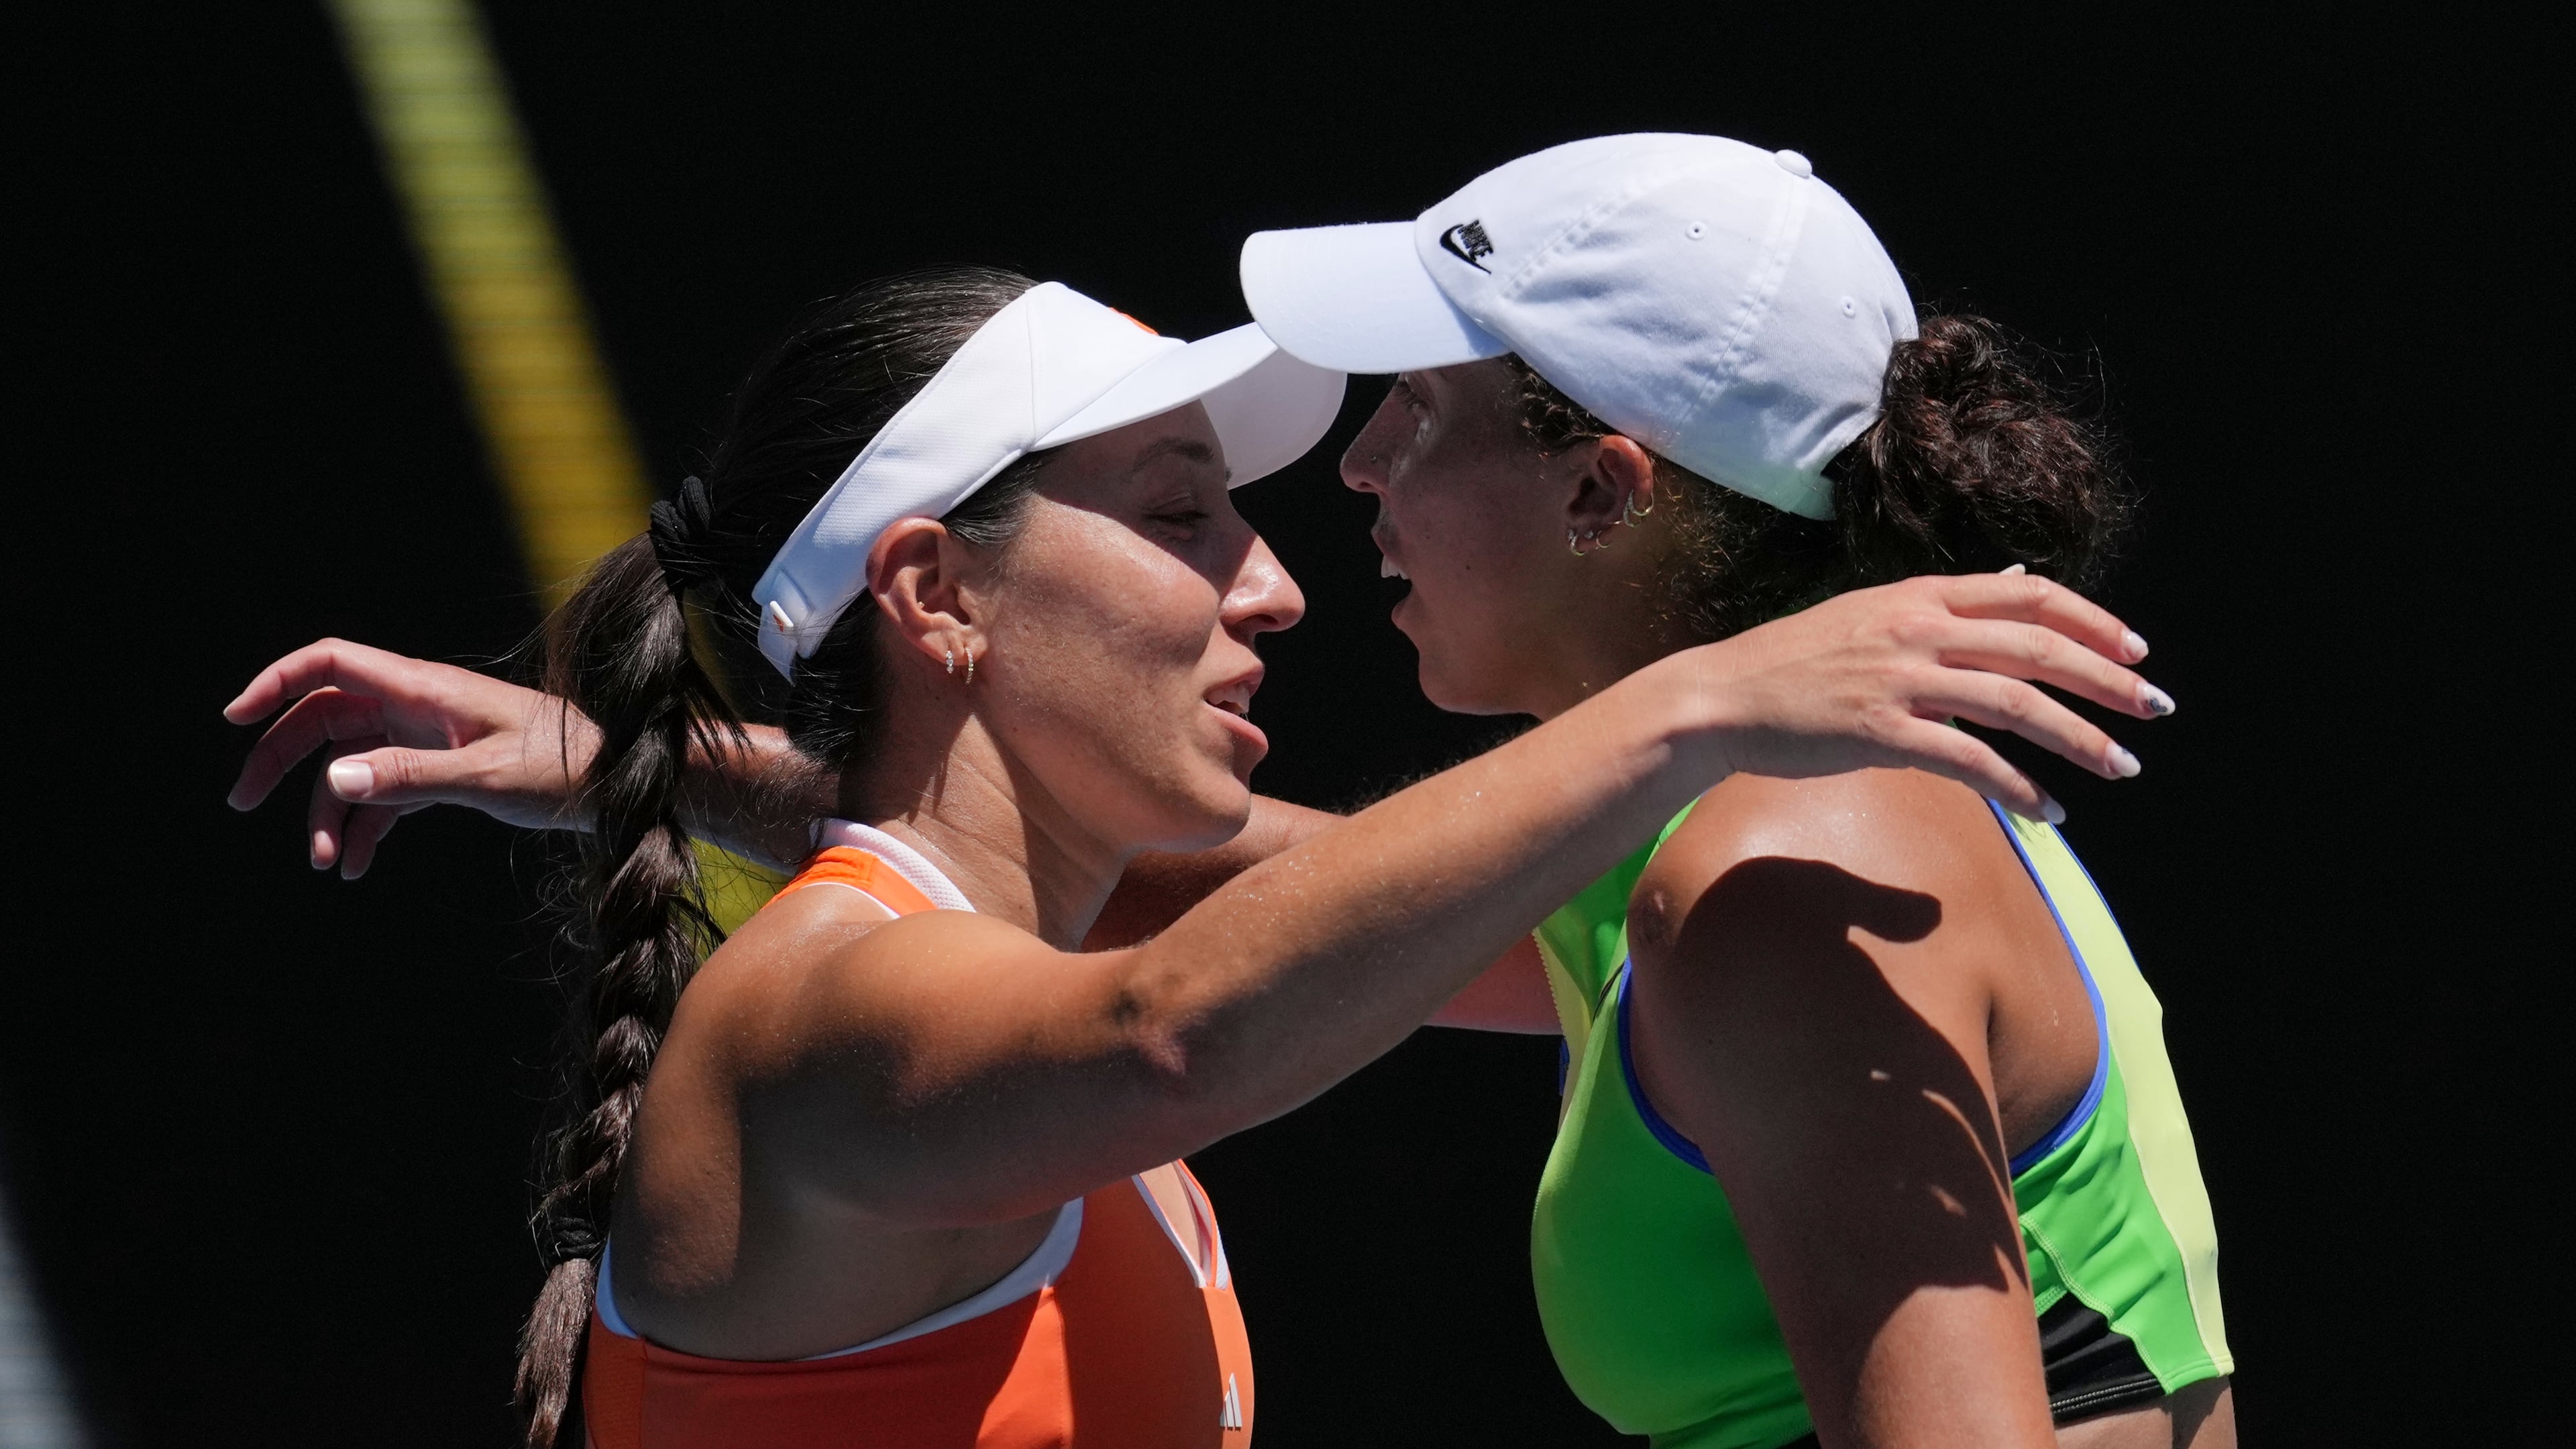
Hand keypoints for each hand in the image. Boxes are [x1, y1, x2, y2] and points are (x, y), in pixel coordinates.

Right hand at [224, 640, 597, 877]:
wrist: (616, 782)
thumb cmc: (562, 768)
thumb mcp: (485, 776)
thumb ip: (410, 777)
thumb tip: (333, 780)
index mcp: (423, 689)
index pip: (332, 663)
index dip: (278, 681)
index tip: (236, 718)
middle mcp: (417, 706)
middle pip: (325, 719)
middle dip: (281, 758)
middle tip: (242, 802)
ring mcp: (427, 737)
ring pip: (351, 765)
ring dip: (328, 812)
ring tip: (325, 865)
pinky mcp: (442, 769)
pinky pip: (385, 793)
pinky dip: (366, 827)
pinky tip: (357, 867)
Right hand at [1688, 570, 2173, 821]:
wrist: (1721, 697)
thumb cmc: (1794, 662)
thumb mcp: (1872, 614)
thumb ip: (1943, 606)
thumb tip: (2014, 583)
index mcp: (1920, 596)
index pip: (2029, 595)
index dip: (2092, 620)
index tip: (2135, 649)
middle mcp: (1918, 629)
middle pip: (2039, 646)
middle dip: (2108, 680)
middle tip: (2154, 708)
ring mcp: (1901, 679)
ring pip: (2018, 704)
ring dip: (2081, 739)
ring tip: (2122, 768)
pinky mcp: (1882, 732)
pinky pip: (1971, 761)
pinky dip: (2021, 789)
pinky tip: (2051, 813)